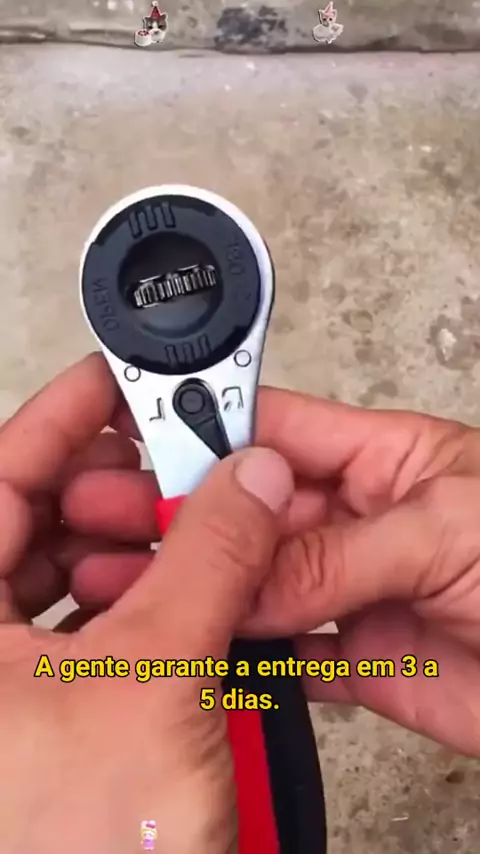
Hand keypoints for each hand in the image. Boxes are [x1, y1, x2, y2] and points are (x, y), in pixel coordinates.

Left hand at [0, 354, 297, 852]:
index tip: (115, 380)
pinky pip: (94, 624)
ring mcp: (6, 684)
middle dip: (116, 483)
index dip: (59, 416)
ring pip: (70, 573)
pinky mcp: (48, 713)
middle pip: (38, 522)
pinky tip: (188, 589)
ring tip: (195, 522)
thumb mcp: (151, 681)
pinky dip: (145, 596)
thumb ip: (208, 559)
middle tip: (181, 457)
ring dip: (138, 542)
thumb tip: (249, 480)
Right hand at [66, 382, 479, 755]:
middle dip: (184, 515)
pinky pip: (285, 651)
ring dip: (199, 585)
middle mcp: (362, 520)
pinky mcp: (363, 655)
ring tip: (128, 585)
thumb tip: (253, 570)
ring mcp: (357, 587)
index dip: (209, 429)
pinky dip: (241, 651)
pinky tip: (196, 643)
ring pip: (258, 582)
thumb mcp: (446, 530)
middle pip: (254, 512)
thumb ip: (341, 553)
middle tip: (113, 517)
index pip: (279, 432)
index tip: (143, 432)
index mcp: (386, 460)